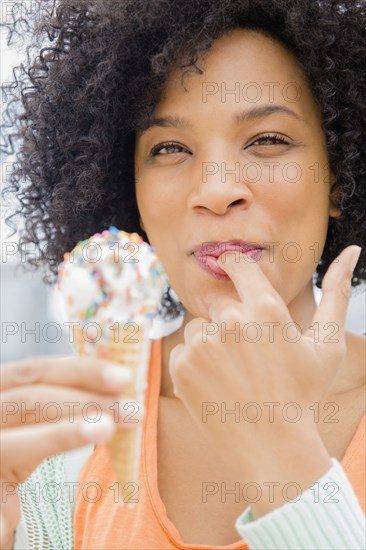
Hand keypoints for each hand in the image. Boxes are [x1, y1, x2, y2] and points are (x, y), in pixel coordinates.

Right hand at [0, 355, 134, 548]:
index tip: (124, 377)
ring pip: (14, 442)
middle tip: (133, 411)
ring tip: (105, 432)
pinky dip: (2, 508)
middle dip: (86, 402)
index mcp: (2, 386)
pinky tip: (18, 517)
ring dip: (64, 435)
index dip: (81, 370)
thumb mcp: (35, 413)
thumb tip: (120, 383)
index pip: (38, 370)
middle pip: (31, 400)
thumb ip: (65, 397)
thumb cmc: (17, 434)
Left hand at [169, 245, 360, 514]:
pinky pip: (183, 351)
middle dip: (230, 321)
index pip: (237, 264)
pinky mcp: (182, 366)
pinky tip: (217, 385)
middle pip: (219, 303)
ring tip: (233, 373)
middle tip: (248, 355)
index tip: (231, 268)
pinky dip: (195, 364)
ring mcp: (203, 344)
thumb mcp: (326, 345)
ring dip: (210, 343)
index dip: (233, 265)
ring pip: (199, 328)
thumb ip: (337, 292)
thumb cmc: (304, 394)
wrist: (273, 447)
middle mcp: (230, 320)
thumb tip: (352, 251)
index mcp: (265, 308)